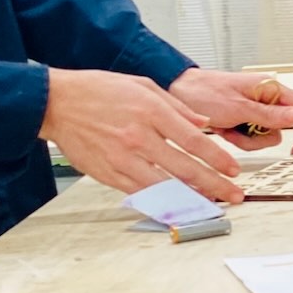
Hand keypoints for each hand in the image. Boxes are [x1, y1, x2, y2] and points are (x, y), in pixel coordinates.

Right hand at [39, 68, 243, 201]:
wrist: (58, 103)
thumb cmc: (99, 90)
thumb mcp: (143, 85)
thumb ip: (176, 106)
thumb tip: (202, 124)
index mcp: (151, 111)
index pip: (193, 141)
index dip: (216, 158)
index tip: (233, 169)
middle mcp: (139, 137)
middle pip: (184, 167)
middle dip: (214, 184)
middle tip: (234, 195)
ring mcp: (122, 158)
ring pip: (164, 186)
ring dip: (191, 198)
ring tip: (212, 206)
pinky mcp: (108, 174)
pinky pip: (140, 193)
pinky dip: (161, 202)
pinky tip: (177, 207)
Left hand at [170, 68, 292, 154]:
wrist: (179, 93)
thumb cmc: (205, 92)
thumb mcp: (238, 107)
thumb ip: (269, 114)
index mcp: (270, 88)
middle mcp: (266, 98)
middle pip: (284, 127)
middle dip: (264, 137)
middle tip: (252, 139)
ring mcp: (254, 111)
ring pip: (267, 136)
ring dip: (248, 140)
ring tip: (229, 129)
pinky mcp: (244, 120)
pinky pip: (251, 138)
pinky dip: (239, 140)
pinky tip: (225, 130)